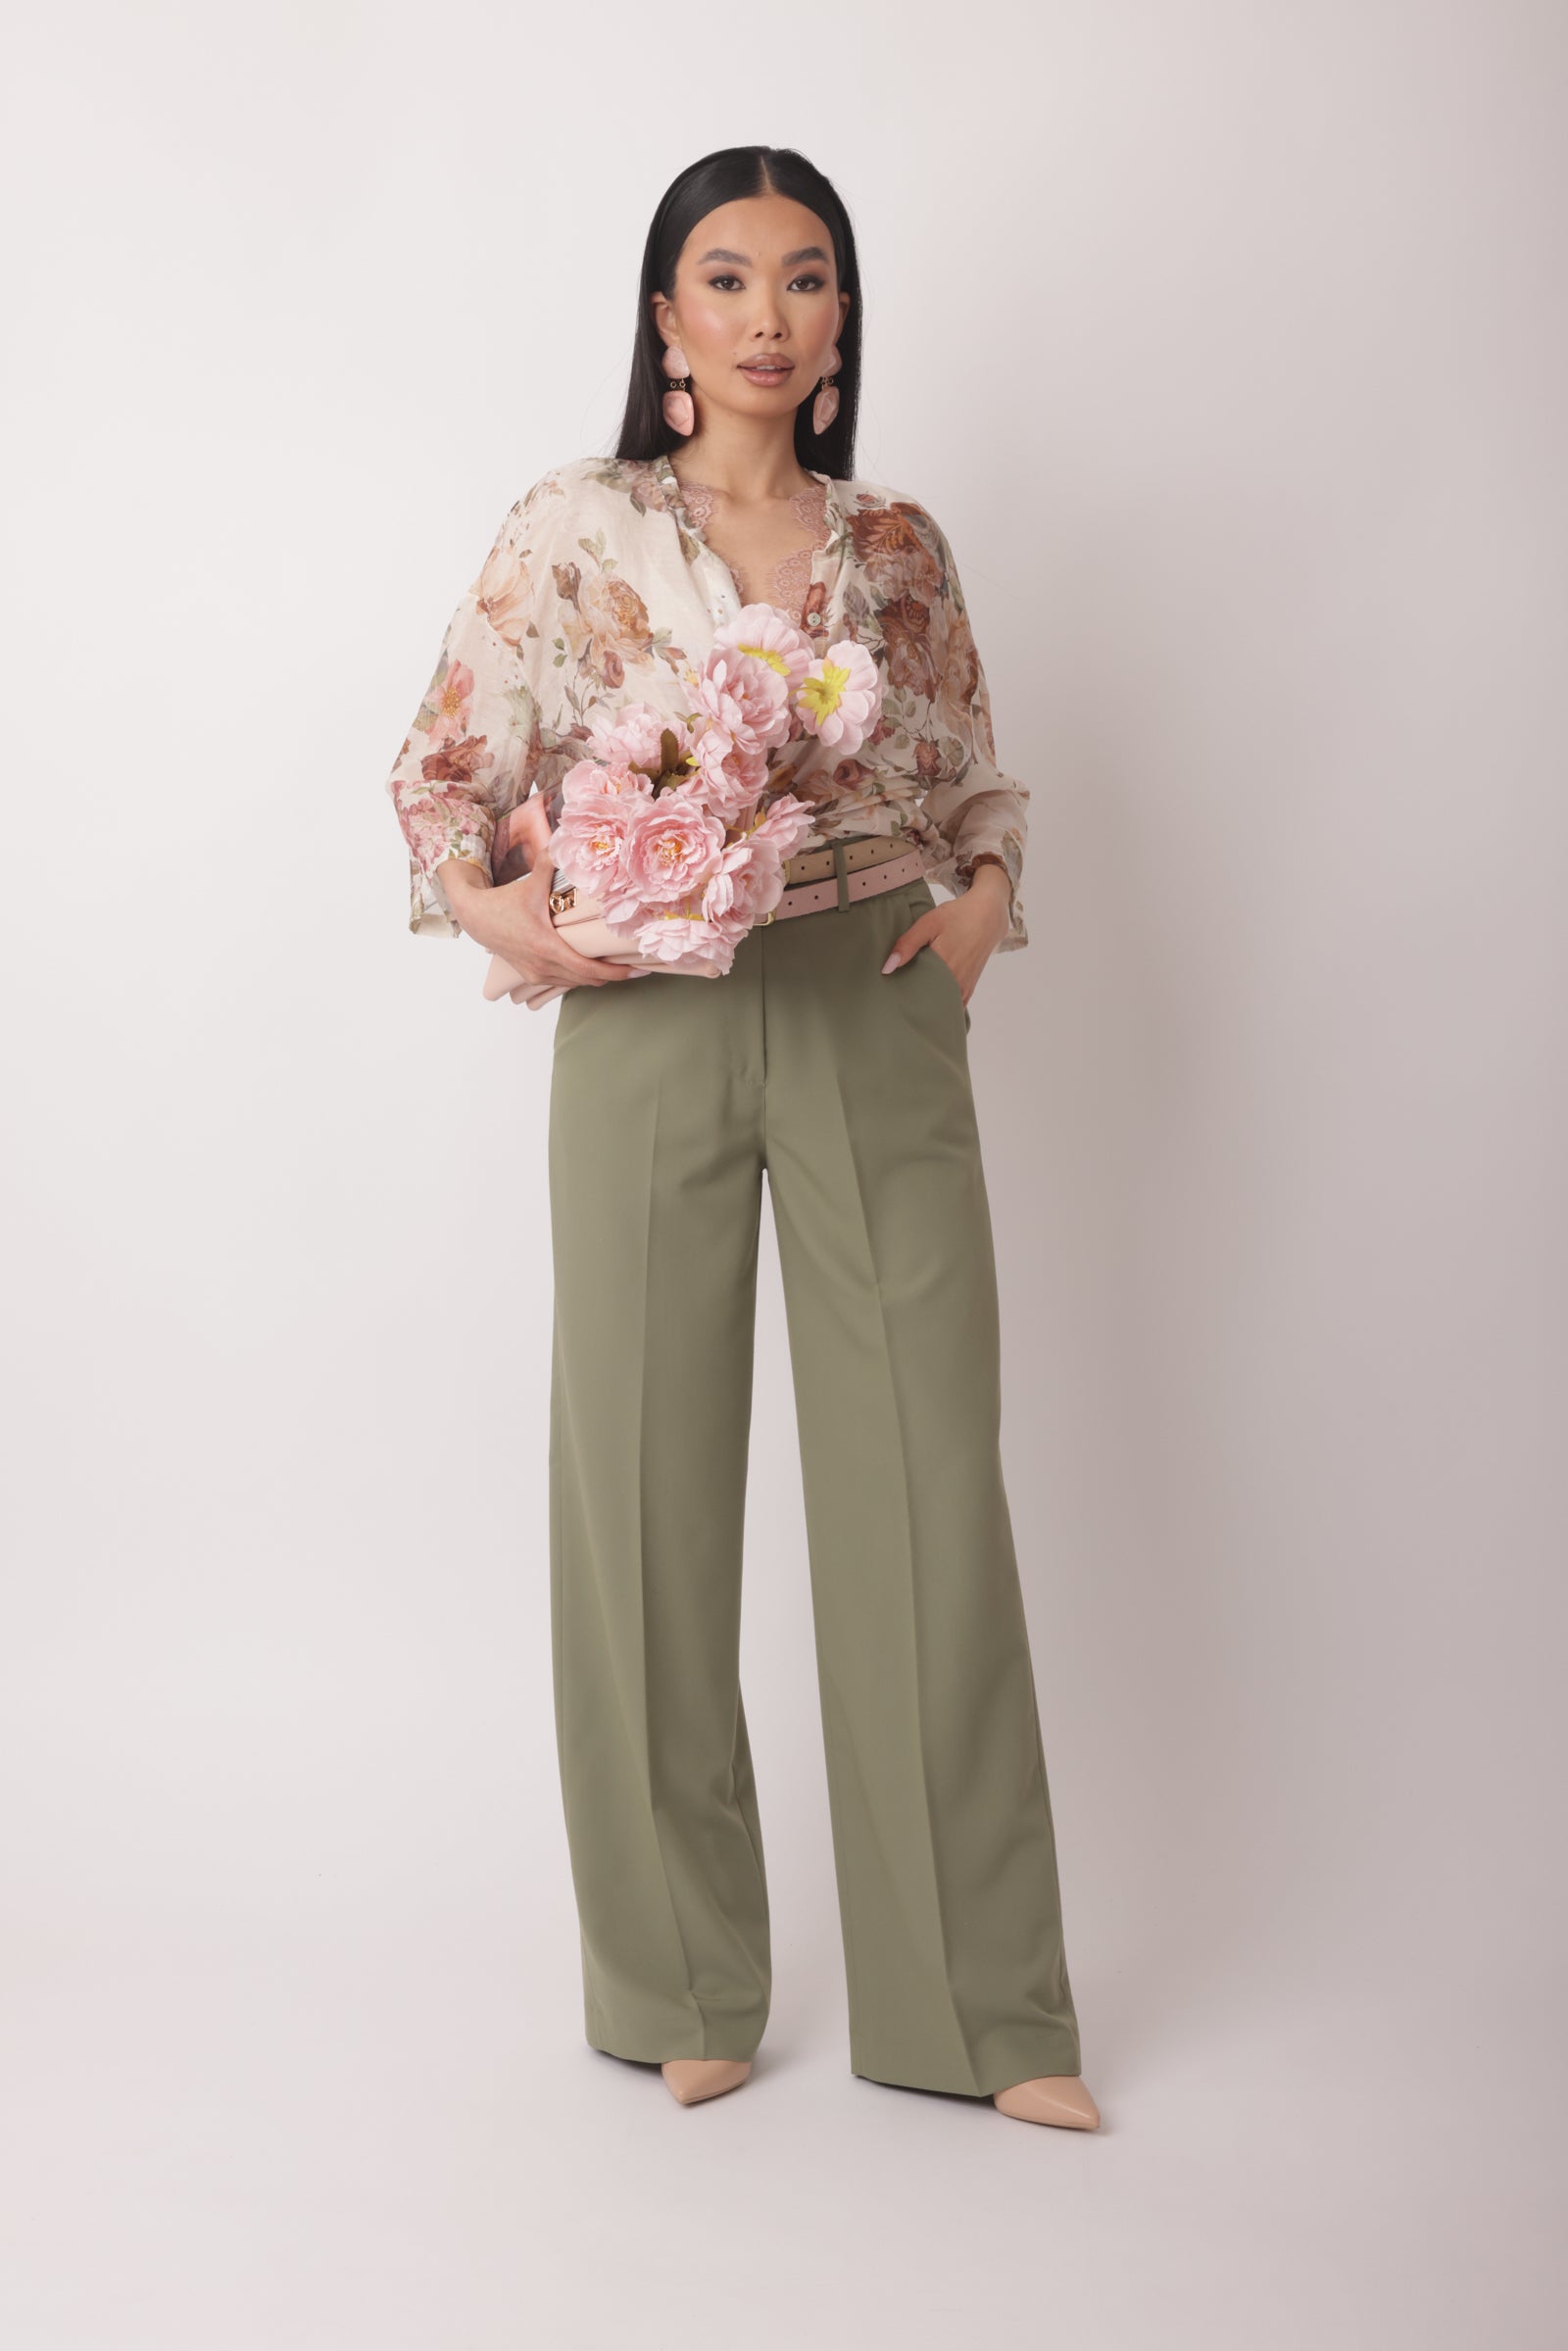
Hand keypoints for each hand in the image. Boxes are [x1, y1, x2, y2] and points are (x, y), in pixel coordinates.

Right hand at [438, 796, 643, 993]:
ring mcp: (536, 974)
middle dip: (612, 977)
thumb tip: (565, 841)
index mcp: (546, 946)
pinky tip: (590, 968)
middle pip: (586, 981)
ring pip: (574, 983)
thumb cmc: (503, 903)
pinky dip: (578, 977)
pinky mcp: (531, 975)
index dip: (614, 973)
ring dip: (595, 978)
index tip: (635, 970)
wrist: (476, 918)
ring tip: (616, 967)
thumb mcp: (530, 884)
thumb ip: (549, 863)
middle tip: (635, 969)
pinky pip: (562, 982)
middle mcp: (542, 966)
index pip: (588, 969)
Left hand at [879, 862, 1011, 1005]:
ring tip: (911, 999)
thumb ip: (907, 944)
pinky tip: (929, 999)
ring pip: (940, 1006)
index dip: (901, 994)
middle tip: (897, 997)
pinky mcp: (968, 989)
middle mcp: (955, 982)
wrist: (989, 917)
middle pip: (926, 1002)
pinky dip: (940, 1005)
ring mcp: (963, 988)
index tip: (890, 992)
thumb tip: (887, 968)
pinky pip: (952, 1005)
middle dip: (911, 1001)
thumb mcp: (929, 923)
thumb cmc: (957, 917)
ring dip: (926, 1004)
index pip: (914, 991)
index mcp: (942, 966)